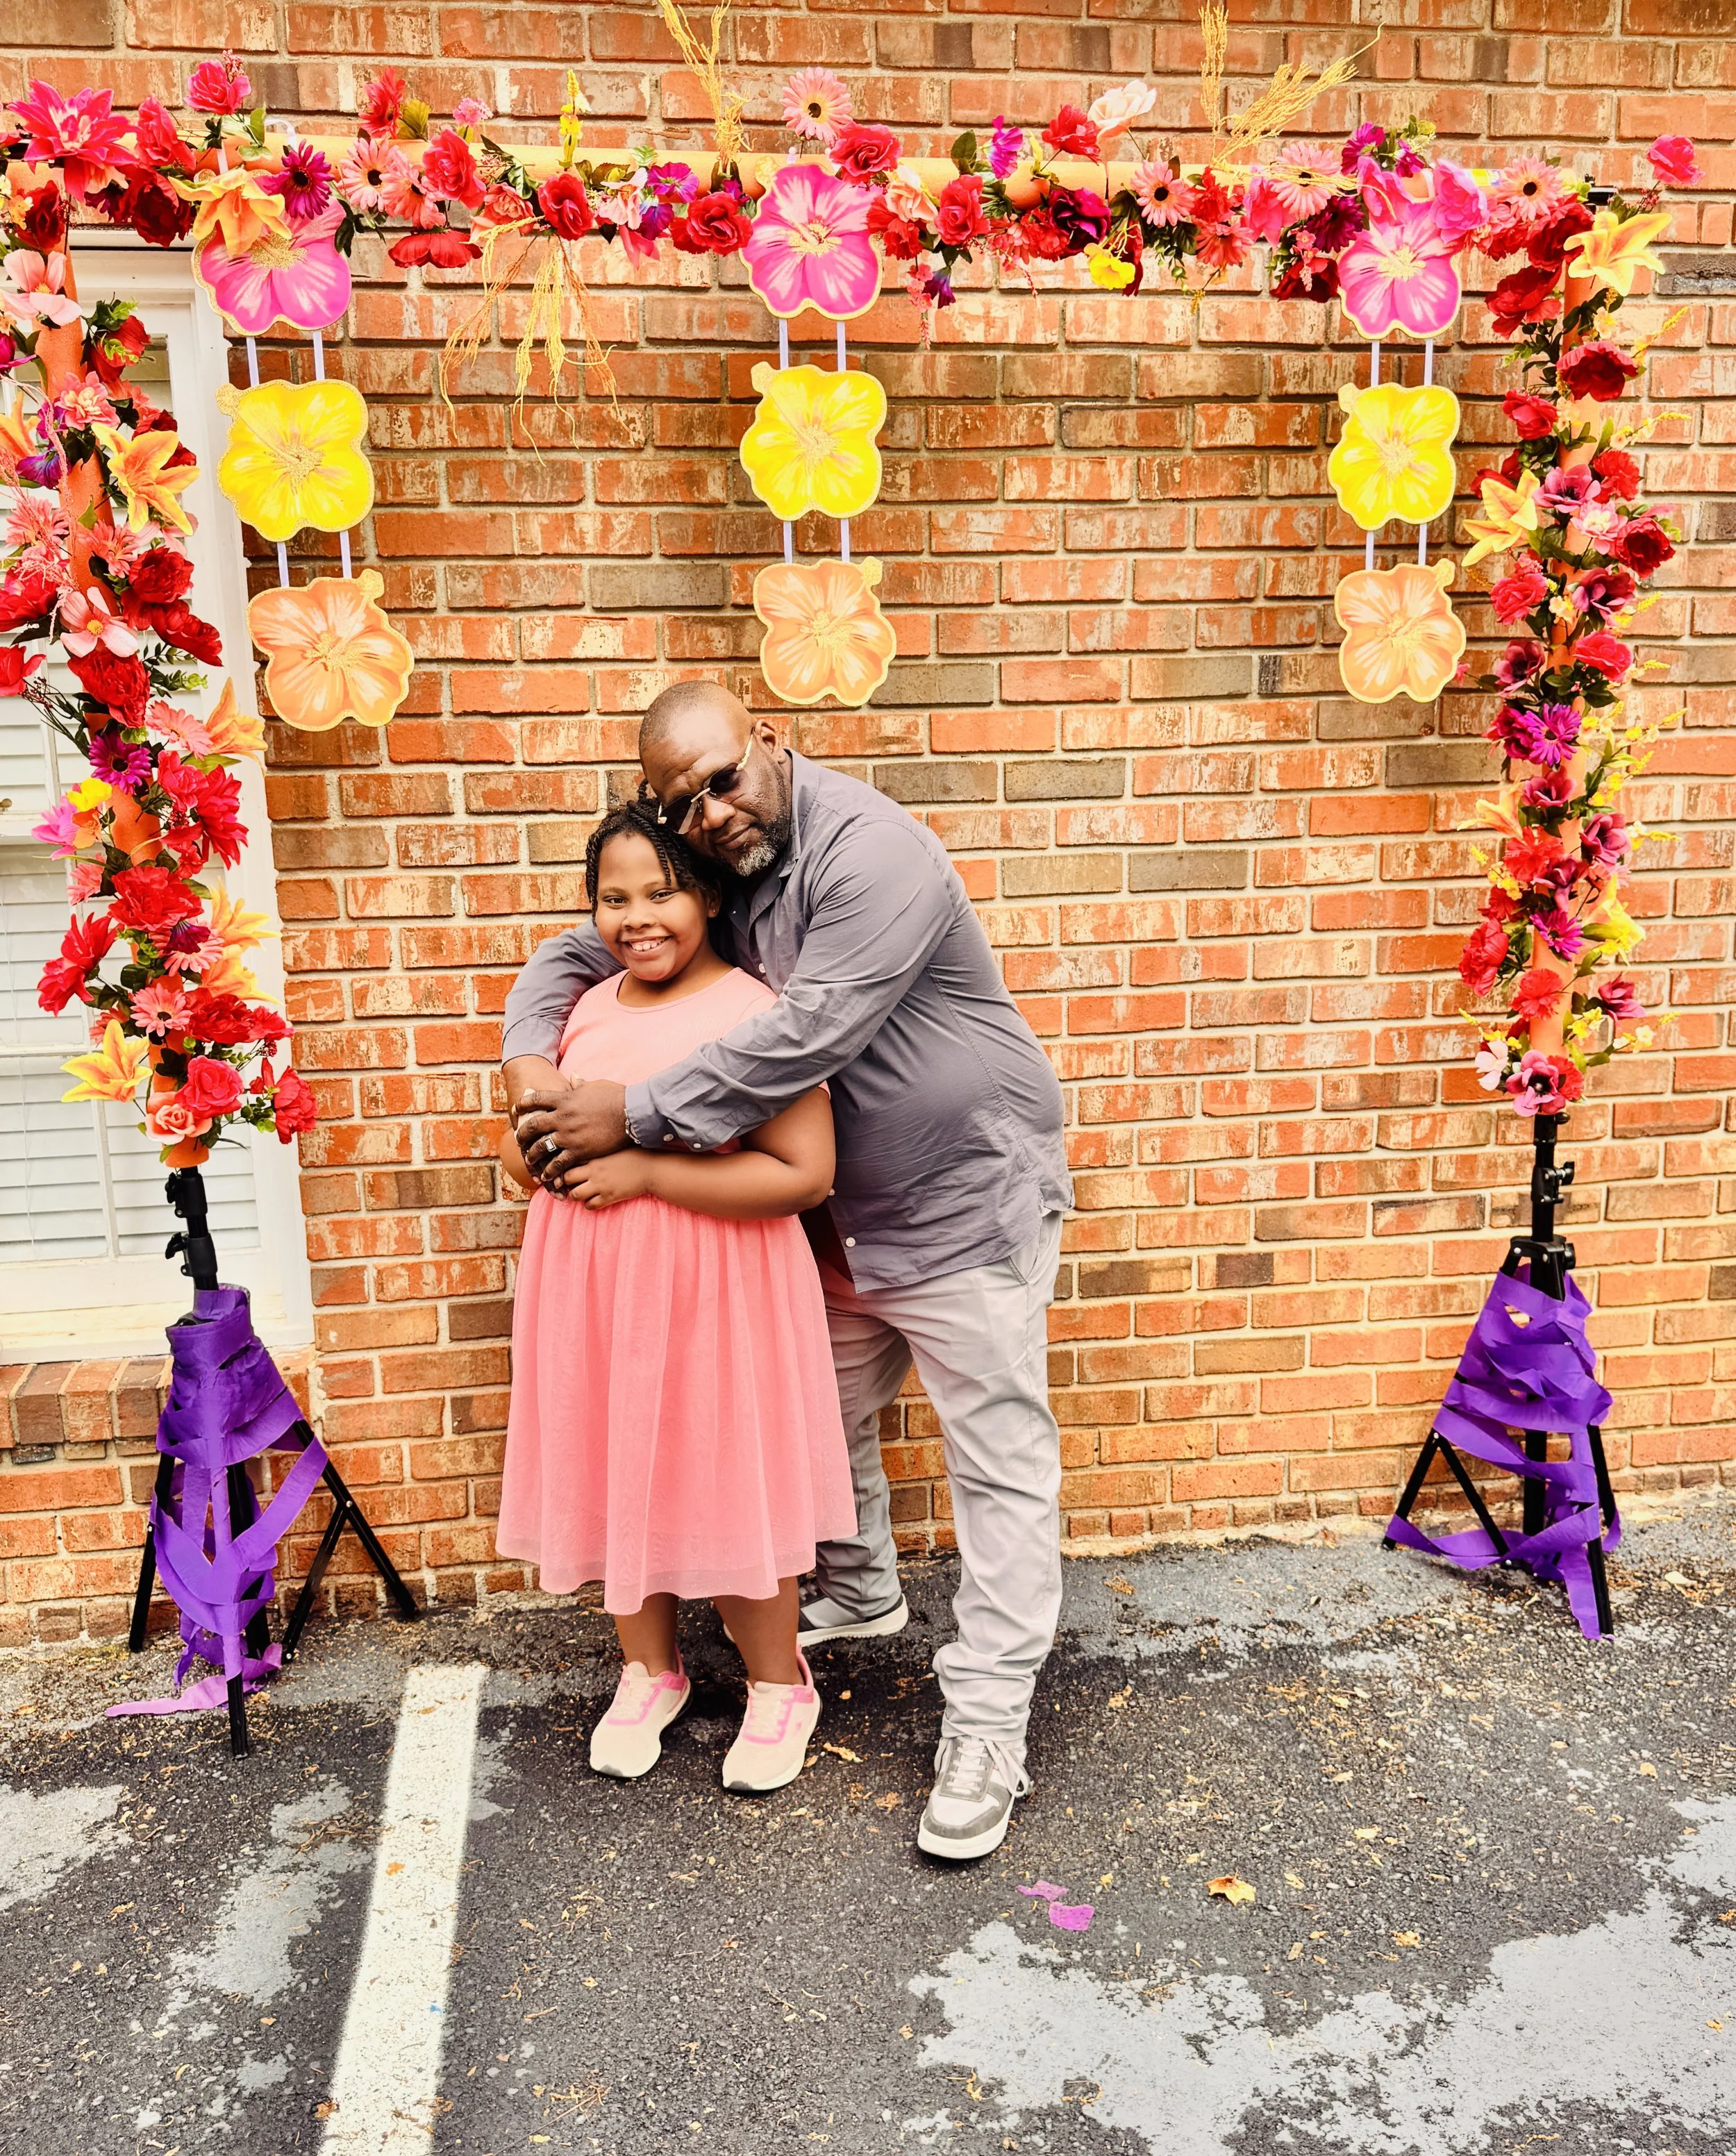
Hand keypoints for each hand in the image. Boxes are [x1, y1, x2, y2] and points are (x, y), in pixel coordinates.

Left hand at [512, 1080, 628, 1188]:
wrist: (631, 1113)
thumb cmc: (616, 1097)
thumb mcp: (594, 1086)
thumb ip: (580, 1084)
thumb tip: (574, 1076)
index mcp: (564, 1099)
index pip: (536, 1100)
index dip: (523, 1105)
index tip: (517, 1109)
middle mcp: (562, 1117)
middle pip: (533, 1125)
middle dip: (522, 1133)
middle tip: (518, 1139)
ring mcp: (569, 1135)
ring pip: (541, 1147)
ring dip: (532, 1154)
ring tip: (529, 1159)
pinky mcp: (579, 1151)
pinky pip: (558, 1163)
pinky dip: (549, 1170)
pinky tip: (546, 1175)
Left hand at [563, 1148, 652, 1209]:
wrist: (651, 1168)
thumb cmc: (634, 1156)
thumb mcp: (613, 1148)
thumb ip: (599, 1150)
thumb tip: (587, 1148)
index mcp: (595, 1156)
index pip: (569, 1160)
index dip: (565, 1165)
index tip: (567, 1168)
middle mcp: (594, 1170)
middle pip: (567, 1178)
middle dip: (566, 1182)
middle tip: (571, 1184)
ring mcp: (601, 1185)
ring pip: (575, 1195)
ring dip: (576, 1195)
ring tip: (582, 1193)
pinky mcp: (609, 1197)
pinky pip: (590, 1206)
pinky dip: (589, 1205)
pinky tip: (595, 1200)